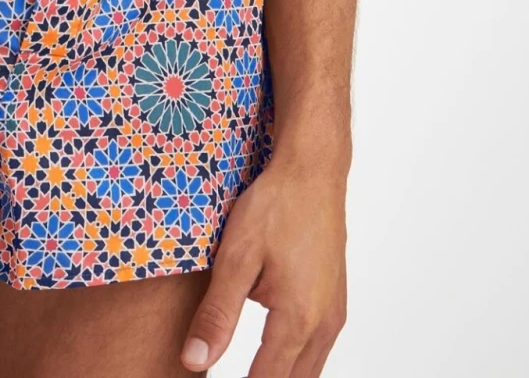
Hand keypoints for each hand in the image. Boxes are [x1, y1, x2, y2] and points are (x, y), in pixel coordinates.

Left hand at [179, 155, 347, 374]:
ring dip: (280, 374)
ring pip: (308, 370)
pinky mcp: (334, 302)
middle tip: (227, 376)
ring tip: (248, 369)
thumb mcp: (236, 257)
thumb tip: (194, 361)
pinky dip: (293, 360)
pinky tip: (272, 352)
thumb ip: (217, 314)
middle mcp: (324, 325)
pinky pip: (316, 349)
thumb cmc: (276, 206)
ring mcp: (333, 314)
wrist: (313, 171)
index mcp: (298, 320)